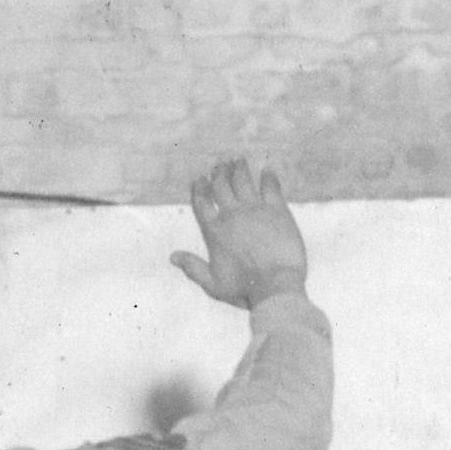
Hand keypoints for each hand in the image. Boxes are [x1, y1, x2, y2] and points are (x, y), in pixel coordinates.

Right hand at [171, 157, 308, 308]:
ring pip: (244, 181)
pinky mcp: (277, 211)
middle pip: (222, 186)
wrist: (275, 286)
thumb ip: (192, 268)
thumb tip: (172, 257)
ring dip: (239, 169)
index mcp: (214, 231)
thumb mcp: (212, 284)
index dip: (200, 188)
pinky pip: (271, 187)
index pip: (202, 202)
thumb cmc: (244, 289)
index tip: (200, 179)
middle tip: (220, 165)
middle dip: (219, 173)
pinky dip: (268, 177)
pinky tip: (267, 170)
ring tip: (238, 160)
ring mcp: (255, 210)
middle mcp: (232, 215)